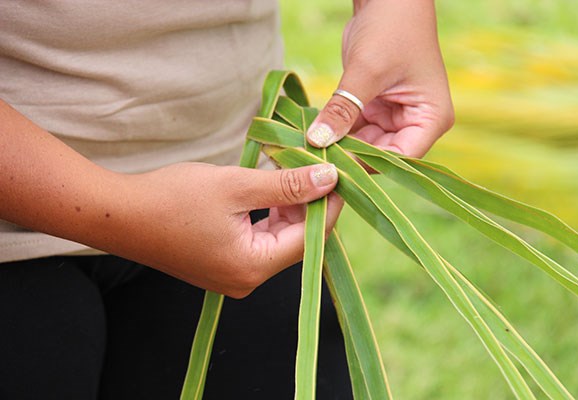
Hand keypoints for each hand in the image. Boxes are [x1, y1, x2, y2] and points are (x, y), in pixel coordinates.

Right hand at [0, 100, 341, 298]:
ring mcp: (233, 274)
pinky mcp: (221, 263)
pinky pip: (258, 239)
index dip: (328, 204)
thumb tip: (330, 178)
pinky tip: (268, 188)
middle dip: (307, 202)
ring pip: (277, 238)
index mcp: (253, 266)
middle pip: (295, 240)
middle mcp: (247, 279)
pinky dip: (267, 214)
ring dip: (287, 205)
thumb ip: (286, 185)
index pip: (310, 238)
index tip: (339, 172)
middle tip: (314, 165)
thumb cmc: (173, 198)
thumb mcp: (236, 186)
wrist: (117, 214)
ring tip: (291, 170)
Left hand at [306, 0, 453, 157]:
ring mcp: (396, 117)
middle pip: (381, 155)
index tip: (333, 171)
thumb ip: (343, 109)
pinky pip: (355, 130)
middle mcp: (417, 123)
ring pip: (364, 145)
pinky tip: (314, 139)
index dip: (367, 167)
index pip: (400, 159)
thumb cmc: (390, 28)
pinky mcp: (376, 109)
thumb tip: (317, 142)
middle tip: (316, 165)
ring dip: (340, 147)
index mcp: (431, 119)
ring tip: (311, 154)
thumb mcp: (365, 71)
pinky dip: (336, 132)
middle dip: (350, 158)